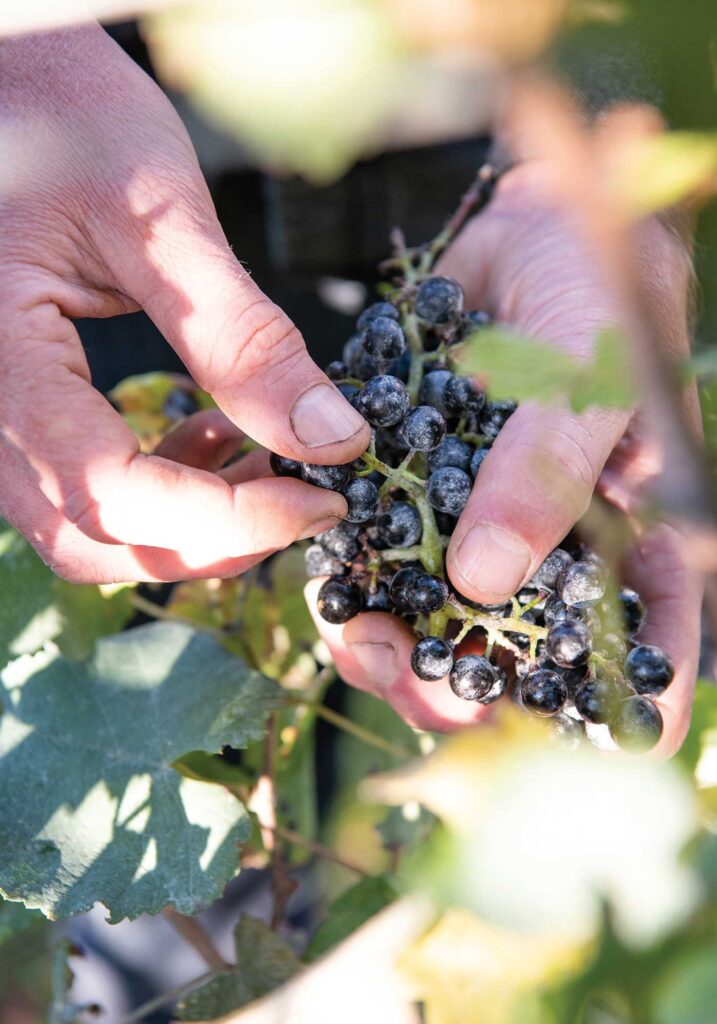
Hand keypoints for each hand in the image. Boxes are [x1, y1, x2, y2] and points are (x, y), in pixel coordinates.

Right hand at [0, 25, 369, 582]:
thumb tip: (334, 439)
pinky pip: (88, 488)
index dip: (224, 519)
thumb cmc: (65, 122)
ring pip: (88, 529)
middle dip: (212, 541)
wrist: (11, 87)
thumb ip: (242, 337)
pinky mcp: (25, 410)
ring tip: (270, 460)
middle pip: (91, 540)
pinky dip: (166, 489)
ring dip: (190, 524)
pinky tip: (221, 434)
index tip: (322, 499)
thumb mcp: (161, 220)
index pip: (109, 490)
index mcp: (0, 358)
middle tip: (306, 498)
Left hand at [307, 162, 702, 756]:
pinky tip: (333, 590)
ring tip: (357, 637)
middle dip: (465, 691)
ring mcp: (484, 535)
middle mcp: (556, 555)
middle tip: (414, 680)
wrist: (526, 232)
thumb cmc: (591, 292)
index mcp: (631, 541)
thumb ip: (547, 474)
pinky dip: (358, 591)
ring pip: (444, 633)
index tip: (569, 747)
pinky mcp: (421, 504)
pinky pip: (386, 570)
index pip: (643, 655)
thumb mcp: (586, 373)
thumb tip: (481, 586)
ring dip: (399, 654)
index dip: (617, 717)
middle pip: (522, 664)